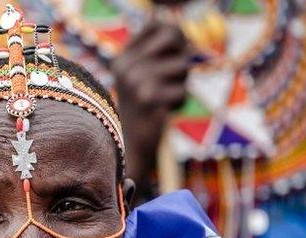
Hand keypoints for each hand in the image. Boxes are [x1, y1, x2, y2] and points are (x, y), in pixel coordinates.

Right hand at [110, 17, 193, 186]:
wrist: (128, 150)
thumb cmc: (144, 111)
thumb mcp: (146, 75)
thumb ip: (160, 48)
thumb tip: (167, 19)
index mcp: (122, 57)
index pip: (158, 23)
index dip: (174, 36)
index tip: (172, 54)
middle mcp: (124, 66)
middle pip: (174, 39)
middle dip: (182, 59)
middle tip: (171, 80)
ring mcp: (134, 82)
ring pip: (183, 66)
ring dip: (181, 84)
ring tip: (163, 100)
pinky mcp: (148, 100)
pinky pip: (182, 92)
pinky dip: (178, 104)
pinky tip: (162, 113)